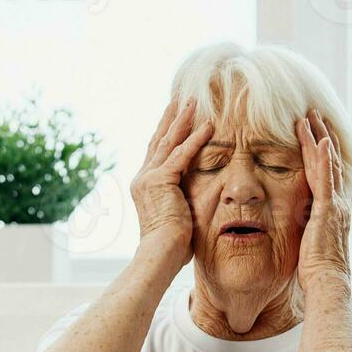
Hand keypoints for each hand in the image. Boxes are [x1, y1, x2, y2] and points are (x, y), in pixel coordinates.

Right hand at [130, 97, 214, 265]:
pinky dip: (196, 138)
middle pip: (159, 140)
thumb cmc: (171, 246)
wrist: (160, 253)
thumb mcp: (175, 216)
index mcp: (144, 186)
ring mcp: (149, 177)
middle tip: (180, 99)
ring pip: (169, 141)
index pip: (156, 153)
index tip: (174, 117)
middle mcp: (143, 178)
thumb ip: (181, 201)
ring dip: (182, 119)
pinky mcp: (162, 180)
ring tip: (193, 100)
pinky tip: (209, 125)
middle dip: (170, 118)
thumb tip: (193, 202)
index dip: (166, 133)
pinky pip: (182, 154)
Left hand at [295, 110, 351, 290]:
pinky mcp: (326, 210)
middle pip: (331, 161)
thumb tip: (301, 221)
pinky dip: (324, 159)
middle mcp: (337, 202)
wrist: (327, 282)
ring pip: (327, 164)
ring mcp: (333, 205)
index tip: (316, 132)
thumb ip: (308, 226)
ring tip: (310, 117)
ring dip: (318, 138)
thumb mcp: (311, 241)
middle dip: (322, 135)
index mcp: (333, 209)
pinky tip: (320, 140)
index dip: (323, 151)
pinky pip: (325, 179)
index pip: (328, 173)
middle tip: (313, 114)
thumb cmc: (316, 270)